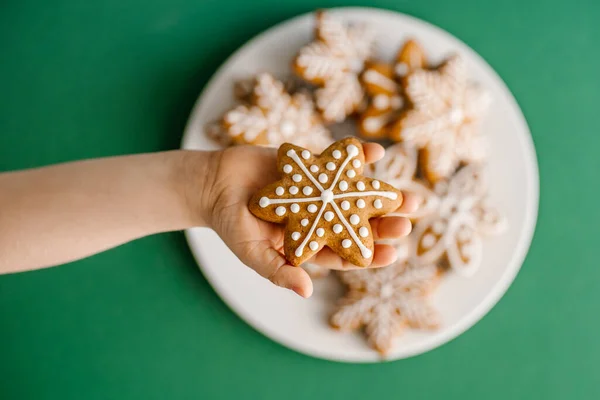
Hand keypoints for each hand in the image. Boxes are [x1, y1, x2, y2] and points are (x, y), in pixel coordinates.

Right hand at [202, 143, 418, 297]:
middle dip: (385, 222)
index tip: (393, 253)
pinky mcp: (313, 165)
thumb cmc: (231, 224)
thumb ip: (278, 271)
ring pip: (357, 193)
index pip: (346, 251)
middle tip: (409, 219)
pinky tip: (378, 153)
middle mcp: (321, 216)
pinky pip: (338, 161)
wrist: (214, 185)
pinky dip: (357, 156)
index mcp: (311, 242)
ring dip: (382, 192)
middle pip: (359, 222)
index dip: (370, 253)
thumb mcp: (251, 253)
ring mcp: (319, 190)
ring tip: (411, 195)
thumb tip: (307, 291)